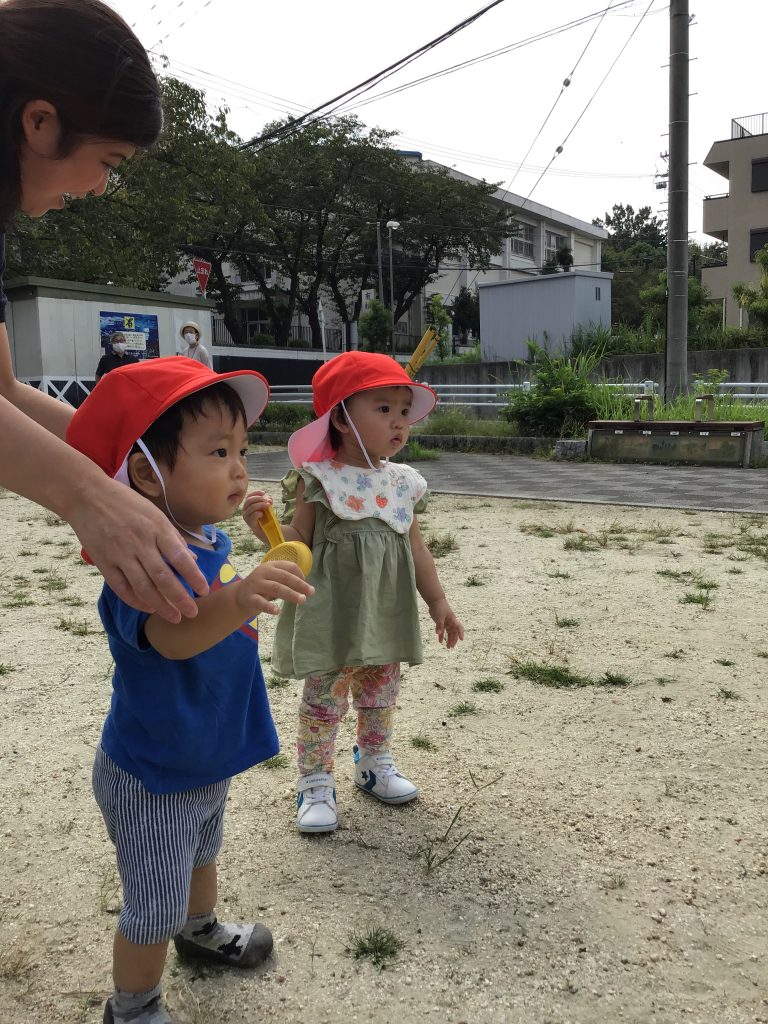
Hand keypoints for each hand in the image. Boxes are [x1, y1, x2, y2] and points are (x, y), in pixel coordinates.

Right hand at [68, 476, 208, 623]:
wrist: (87, 496)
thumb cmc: (126, 503)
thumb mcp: (155, 514)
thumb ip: (173, 538)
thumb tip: (193, 560)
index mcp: (156, 528)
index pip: (180, 557)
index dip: (194, 576)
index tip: (204, 591)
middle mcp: (140, 543)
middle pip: (163, 577)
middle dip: (180, 598)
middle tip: (192, 613)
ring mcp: (120, 554)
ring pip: (143, 587)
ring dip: (160, 605)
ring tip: (174, 617)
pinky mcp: (103, 562)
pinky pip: (121, 587)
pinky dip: (135, 601)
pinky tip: (148, 608)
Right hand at [236, 560, 313, 617]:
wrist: (239, 596)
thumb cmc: (262, 587)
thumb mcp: (273, 579)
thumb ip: (286, 581)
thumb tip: (306, 588)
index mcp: (271, 566)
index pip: (289, 567)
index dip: (301, 575)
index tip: (307, 587)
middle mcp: (263, 572)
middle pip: (284, 576)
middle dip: (299, 584)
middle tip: (311, 592)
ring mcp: (255, 584)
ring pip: (275, 588)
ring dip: (291, 594)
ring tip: (302, 600)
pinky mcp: (249, 598)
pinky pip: (260, 602)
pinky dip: (269, 606)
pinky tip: (277, 611)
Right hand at [242, 490, 272, 534]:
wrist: (265, 530)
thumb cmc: (265, 517)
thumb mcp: (267, 507)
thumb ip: (268, 502)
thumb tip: (269, 499)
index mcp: (247, 505)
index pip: (249, 496)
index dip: (256, 493)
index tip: (264, 492)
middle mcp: (245, 510)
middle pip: (249, 501)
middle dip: (258, 499)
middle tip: (266, 500)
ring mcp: (246, 517)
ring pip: (251, 507)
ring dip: (261, 505)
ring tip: (268, 506)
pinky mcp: (249, 523)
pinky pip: (253, 516)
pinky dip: (258, 513)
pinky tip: (262, 513)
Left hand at [428, 598, 464, 648]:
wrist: (435, 601)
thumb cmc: (440, 607)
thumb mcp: (440, 617)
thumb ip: (439, 625)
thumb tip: (438, 633)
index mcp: (453, 620)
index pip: (459, 627)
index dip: (461, 633)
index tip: (462, 639)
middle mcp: (451, 623)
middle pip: (454, 633)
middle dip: (453, 640)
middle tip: (451, 647)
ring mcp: (446, 623)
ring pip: (449, 633)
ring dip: (448, 640)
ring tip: (447, 647)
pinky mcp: (441, 623)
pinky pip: (442, 631)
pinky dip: (441, 636)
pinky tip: (440, 641)